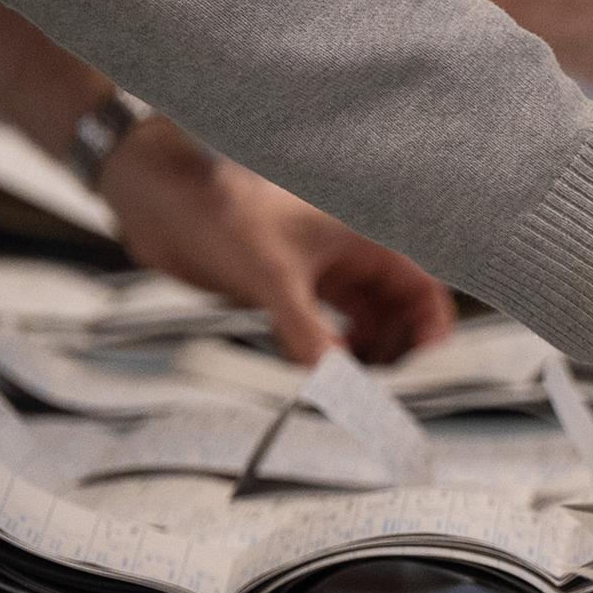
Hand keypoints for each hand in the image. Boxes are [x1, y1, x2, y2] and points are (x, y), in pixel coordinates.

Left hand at [95, 117, 457, 363]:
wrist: (162, 202)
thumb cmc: (222, 212)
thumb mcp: (271, 275)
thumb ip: (305, 332)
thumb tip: (334, 383)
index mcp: (362, 236)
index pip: (420, 288)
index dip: (430, 330)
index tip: (423, 371)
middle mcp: (349, 254)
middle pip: (398, 313)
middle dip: (395, 352)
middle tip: (382, 391)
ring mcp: (322, 271)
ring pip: (365, 324)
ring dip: (361, 358)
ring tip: (348, 387)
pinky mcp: (293, 287)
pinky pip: (328, 327)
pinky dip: (328, 352)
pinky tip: (316, 370)